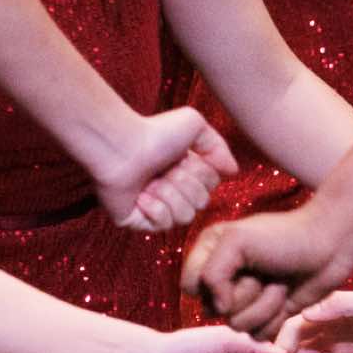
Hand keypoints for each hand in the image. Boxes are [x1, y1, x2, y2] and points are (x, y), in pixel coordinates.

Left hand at [101, 108, 235, 231]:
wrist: (121, 146)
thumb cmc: (155, 132)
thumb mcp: (195, 126)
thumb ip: (218, 147)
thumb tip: (232, 171)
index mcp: (184, 171)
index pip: (211, 186)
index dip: (201, 173)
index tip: (184, 157)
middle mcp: (171, 190)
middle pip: (201, 203)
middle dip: (185, 184)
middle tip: (165, 169)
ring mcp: (154, 207)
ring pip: (185, 217)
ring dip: (170, 195)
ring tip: (151, 181)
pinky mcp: (137, 221)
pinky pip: (162, 226)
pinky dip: (155, 209)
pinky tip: (142, 195)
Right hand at [181, 207, 352, 330]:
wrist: (328, 246)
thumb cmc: (283, 236)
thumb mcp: (236, 240)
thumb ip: (212, 272)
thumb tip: (220, 308)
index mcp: (210, 253)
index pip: (190, 286)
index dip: (209, 285)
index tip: (234, 267)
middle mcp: (225, 278)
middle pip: (214, 310)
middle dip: (243, 294)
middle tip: (263, 272)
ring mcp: (246, 299)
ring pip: (238, 325)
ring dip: (264, 306)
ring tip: (279, 283)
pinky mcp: (267, 316)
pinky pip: (258, 335)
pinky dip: (276, 318)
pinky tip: (287, 298)